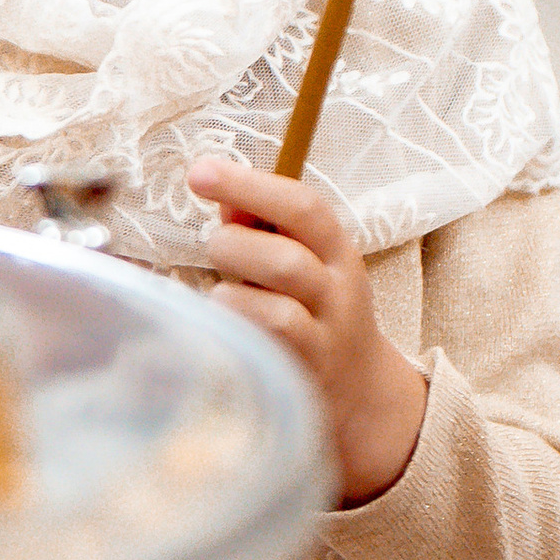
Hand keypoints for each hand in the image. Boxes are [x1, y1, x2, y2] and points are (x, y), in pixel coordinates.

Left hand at [188, 159, 427, 507]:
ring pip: (276, 309)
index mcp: (336, 250)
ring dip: (232, 293)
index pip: (304, 208)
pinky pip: (267, 350)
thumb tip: (221, 192)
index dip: (250, 186)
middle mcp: (338, 292)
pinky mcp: (306, 374)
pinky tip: (226, 323)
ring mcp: (325, 338)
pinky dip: (237, 326)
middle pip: (287, 259)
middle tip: (216, 247)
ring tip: (222, 291)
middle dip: (234, 246)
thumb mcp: (300, 259)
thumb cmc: (312, 308)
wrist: (360, 387)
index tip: (200, 172)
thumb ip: (259, 226)